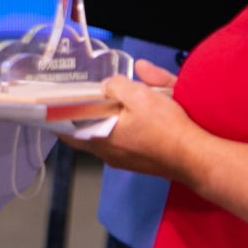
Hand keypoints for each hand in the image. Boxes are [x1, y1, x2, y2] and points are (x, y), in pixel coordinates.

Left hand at [63, 60, 197, 180]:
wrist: (194, 157)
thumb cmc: (164, 128)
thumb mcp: (139, 96)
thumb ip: (116, 86)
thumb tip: (108, 85)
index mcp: (100, 140)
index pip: (67, 132)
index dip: (59, 118)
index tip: (53, 106)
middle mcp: (108, 155)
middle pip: (86, 134)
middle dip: (84, 117)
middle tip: (83, 100)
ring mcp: (124, 161)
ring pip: (105, 138)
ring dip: (105, 122)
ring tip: (109, 104)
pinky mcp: (139, 163)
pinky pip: (122, 143)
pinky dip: (122, 129)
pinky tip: (132, 116)